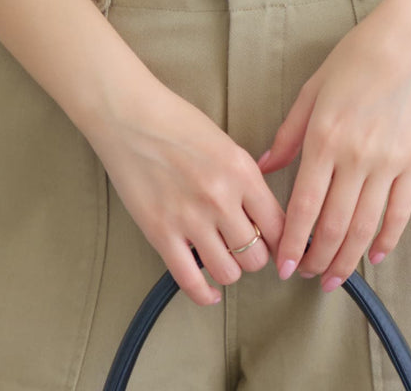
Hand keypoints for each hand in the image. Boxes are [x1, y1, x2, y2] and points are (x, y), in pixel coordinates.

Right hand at [84, 80, 286, 307]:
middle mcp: (221, 198)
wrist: (129, 115)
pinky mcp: (160, 233)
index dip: (281, 242)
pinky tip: (208, 292)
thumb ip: (245, 179)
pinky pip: (190, 281)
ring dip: (229, 271)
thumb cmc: (176, 122)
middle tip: (244, 249)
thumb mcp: (225, 144)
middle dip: (254, 256)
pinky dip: (203, 294)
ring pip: (228, 272)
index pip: (279, 225)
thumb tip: (263, 214)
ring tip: (222, 259)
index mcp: (242, 172)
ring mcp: (190, 218)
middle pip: (256, 255)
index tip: (277, 246)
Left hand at [256, 4, 410, 290]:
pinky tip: (373, 254)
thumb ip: (288, 133)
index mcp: (324, 137)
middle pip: (333, 225)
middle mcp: (356, 156)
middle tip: (306, 276)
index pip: (304, 205)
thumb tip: (264, 166)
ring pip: (365, 227)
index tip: (284, 265)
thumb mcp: (313, 89)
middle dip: (317, 258)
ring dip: (347, 258)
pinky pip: (400, 212)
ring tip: (334, 276)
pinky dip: (386, 239)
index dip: (292, 242)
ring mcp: (389, 162)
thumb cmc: (357, 57)